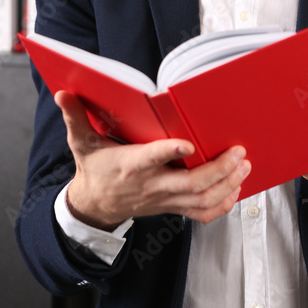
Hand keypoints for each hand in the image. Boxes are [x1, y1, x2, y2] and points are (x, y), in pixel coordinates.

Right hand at [55, 91, 250, 229]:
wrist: (95, 206)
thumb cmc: (94, 169)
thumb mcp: (81, 142)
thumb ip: (75, 117)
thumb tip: (63, 93)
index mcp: (132, 166)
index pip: (152, 159)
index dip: (169, 151)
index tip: (188, 142)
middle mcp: (152, 185)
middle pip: (190, 184)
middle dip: (218, 170)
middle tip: (238, 153)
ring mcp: (165, 199)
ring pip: (201, 200)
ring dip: (227, 185)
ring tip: (244, 166)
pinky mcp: (172, 207)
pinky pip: (201, 214)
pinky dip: (222, 206)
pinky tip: (235, 191)